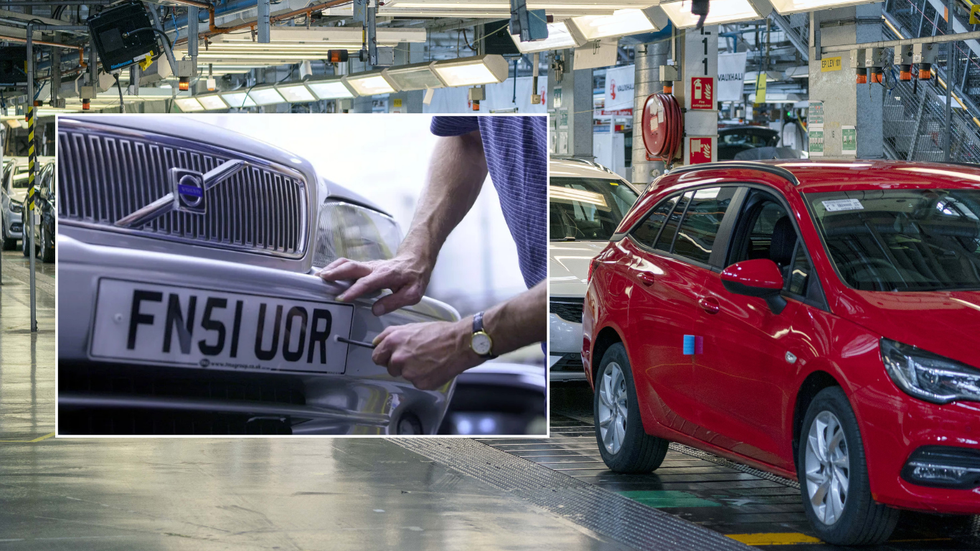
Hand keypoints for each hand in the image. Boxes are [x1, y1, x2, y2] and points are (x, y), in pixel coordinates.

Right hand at [317, 254, 431, 315]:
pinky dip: (335, 268)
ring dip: (332, 268)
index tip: (342, 298)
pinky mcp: (365, 267)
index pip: (367, 283)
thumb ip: (394, 302)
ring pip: (347, 263)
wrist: (415, 260)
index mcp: (386, 275)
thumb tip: (376, 310)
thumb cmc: (414, 277)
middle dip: (336, 273)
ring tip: (318, 277)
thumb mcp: (412, 294)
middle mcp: (375, 268)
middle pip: (352, 267)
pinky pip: (348, 265)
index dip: (353, 290)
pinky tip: (326, 275)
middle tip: (322, 280)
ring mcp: (368, 266)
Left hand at [371, 320, 481, 389]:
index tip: (389, 357)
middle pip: (389, 368)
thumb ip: (390, 334)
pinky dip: (424, 377)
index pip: (376, 356)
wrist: (460, 344)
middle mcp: (398, 359)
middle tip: (414, 357)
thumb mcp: (411, 326)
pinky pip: (417, 382)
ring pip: (404, 375)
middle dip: (398, 364)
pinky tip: (433, 367)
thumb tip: (377, 342)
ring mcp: (409, 373)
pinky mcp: (420, 383)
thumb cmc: (440, 333)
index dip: (384, 356)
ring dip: (412, 371)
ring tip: (427, 360)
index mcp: (393, 342)